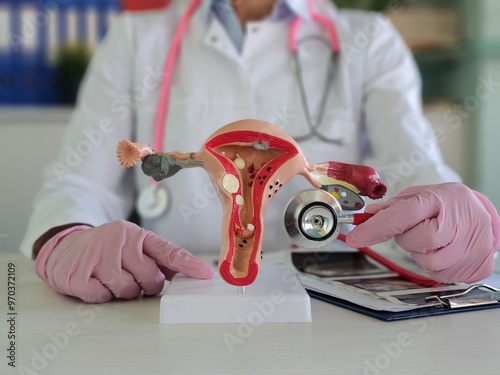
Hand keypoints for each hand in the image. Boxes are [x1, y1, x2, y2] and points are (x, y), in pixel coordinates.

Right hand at [35, 220, 213, 302]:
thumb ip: (158, 258)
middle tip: (132, 276)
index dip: (188, 264)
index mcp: (136, 234)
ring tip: (111, 277)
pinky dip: (101, 295)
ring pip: (127, 290)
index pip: (167, 250)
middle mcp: (118, 240)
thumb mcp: (133, 246)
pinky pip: (102, 297)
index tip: (205, 274)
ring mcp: (96, 255)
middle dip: (145, 284)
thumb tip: (188, 271)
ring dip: (122, 291)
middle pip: (150, 278)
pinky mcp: (78, 273)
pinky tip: (95, 282)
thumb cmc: (107, 250)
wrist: (65, 247)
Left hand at [346, 183, 499, 282]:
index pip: (402, 214)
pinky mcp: (480, 264)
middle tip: (417, 230)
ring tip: (434, 240)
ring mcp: (474, 243)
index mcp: (439, 198)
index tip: (354, 238)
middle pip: (416, 241)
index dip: (375, 228)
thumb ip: (392, 207)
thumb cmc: (446, 204)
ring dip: (423, 255)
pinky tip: (446, 251)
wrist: (481, 212)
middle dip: (408, 240)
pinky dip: (438, 267)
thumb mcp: (419, 196)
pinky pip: (444, 275)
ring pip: (430, 263)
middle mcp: (460, 220)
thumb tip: (368, 215)